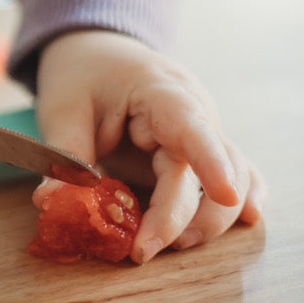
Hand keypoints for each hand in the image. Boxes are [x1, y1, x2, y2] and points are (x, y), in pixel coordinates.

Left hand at [34, 30, 264, 262]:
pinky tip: (251, 217)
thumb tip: (52, 202)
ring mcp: (203, 132)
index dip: (210, 162)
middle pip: (204, 171)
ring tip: (170, 247)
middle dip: (179, 218)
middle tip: (140, 251)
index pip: (192, 127)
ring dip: (208, 219)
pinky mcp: (200, 151)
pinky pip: (235, 172)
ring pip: (231, 177)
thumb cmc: (83, 76)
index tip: (226, 196)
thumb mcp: (63, 108)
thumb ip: (64, 156)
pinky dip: (242, 196)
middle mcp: (195, 112)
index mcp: (160, 92)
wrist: (99, 52)